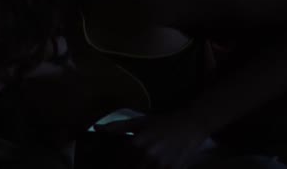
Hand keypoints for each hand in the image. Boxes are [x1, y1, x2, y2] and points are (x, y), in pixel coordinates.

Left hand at [94, 112, 209, 168]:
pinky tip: (152, 165)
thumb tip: (96, 128)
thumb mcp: (140, 121)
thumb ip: (118, 127)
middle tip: (120, 164)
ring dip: (140, 168)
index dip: (111, 166)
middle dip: (122, 167)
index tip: (103, 166)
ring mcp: (161, 166)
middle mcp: (148, 156)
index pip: (117, 163)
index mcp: (137, 144)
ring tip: (141, 163)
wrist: (191, 124)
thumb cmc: (162, 122)